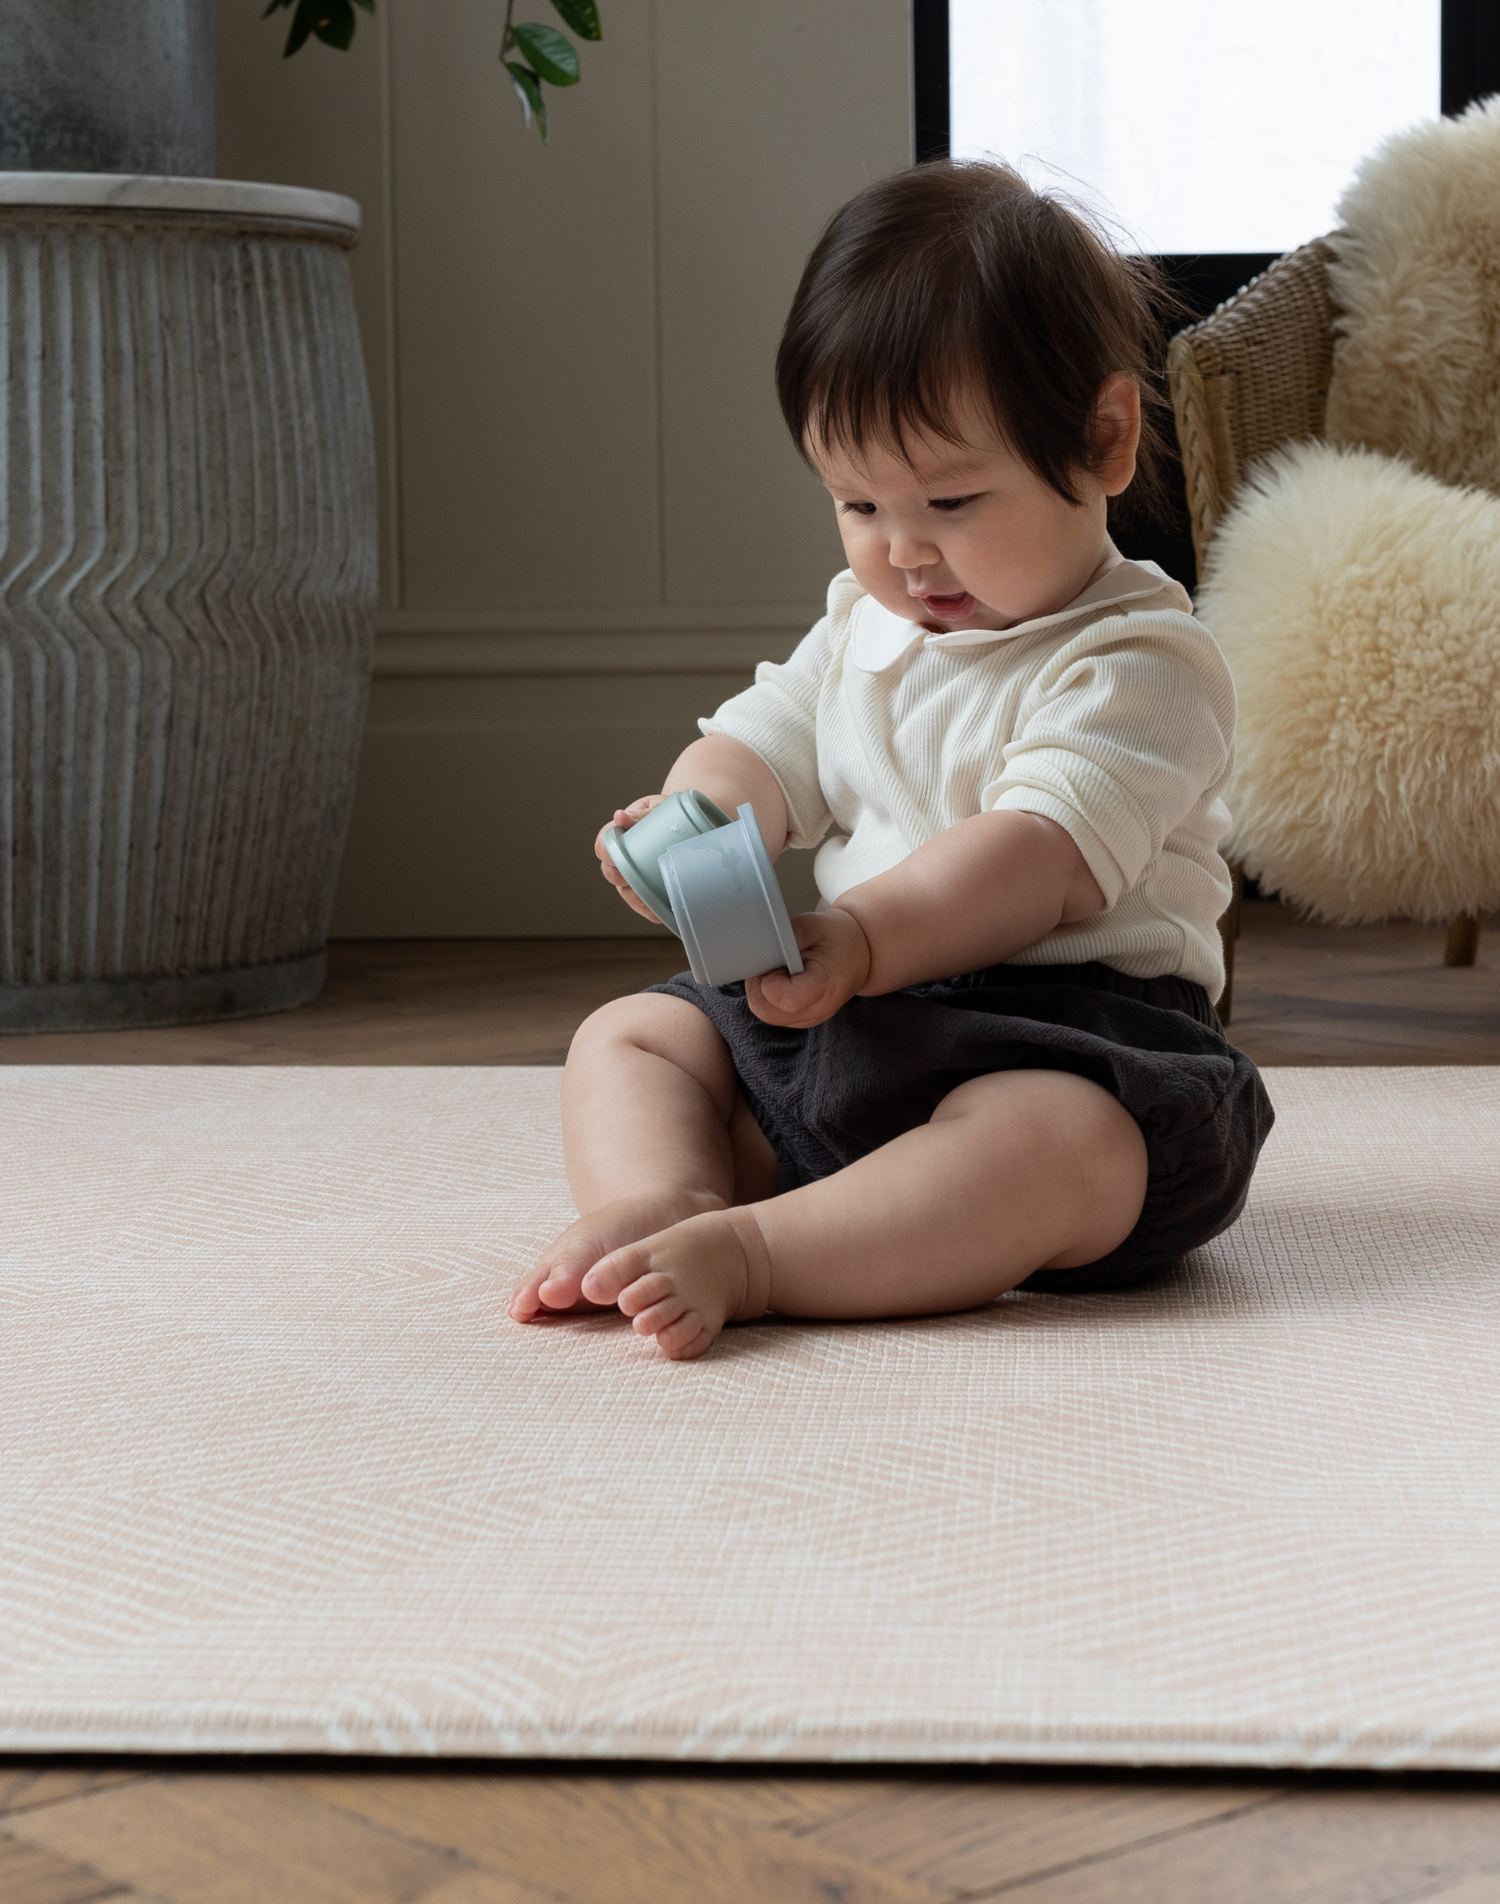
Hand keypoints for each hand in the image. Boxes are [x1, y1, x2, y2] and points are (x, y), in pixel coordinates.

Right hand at [596, 795, 664, 919]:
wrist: (693, 824)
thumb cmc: (670, 814)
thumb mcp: (657, 809)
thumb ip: (640, 815)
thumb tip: (620, 817)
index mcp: (620, 837)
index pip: (602, 847)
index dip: (606, 851)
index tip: (617, 850)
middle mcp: (624, 862)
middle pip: (612, 874)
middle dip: (621, 875)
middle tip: (636, 873)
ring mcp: (635, 880)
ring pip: (628, 894)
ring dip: (636, 896)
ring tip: (650, 893)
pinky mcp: (651, 896)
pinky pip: (646, 908)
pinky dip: (652, 909)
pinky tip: (661, 908)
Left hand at [745, 906, 871, 1028]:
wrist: (857, 954)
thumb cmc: (836, 938)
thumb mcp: (813, 924)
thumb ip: (784, 936)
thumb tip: (756, 946)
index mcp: (828, 984)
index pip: (788, 999)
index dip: (770, 982)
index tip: (774, 963)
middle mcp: (819, 1009)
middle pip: (768, 1011)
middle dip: (758, 986)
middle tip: (769, 963)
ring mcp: (809, 1018)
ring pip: (766, 1014)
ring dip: (760, 991)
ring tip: (775, 969)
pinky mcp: (800, 1020)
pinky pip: (771, 1014)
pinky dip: (766, 997)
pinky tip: (778, 979)